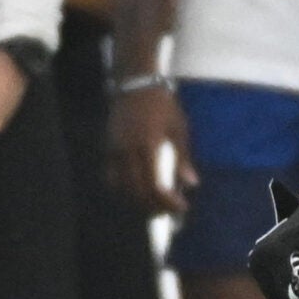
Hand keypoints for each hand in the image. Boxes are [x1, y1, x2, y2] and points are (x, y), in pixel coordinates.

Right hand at [108, 83, 196, 215]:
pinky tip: (138, 193)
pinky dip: (123, 190)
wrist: (135, 85)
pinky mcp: (107, 149)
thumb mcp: (179, 129)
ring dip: (136, 202)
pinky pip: (111, 177)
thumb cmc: (162, 105)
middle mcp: (127, 150)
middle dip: (152, 207)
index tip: (181, 207)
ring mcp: (114, 150)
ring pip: (119, 188)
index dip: (166, 201)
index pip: (154, 184)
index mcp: (148, 145)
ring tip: (154, 207)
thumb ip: (183, 158)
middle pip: (135, 191)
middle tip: (169, 213)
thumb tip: (192, 184)